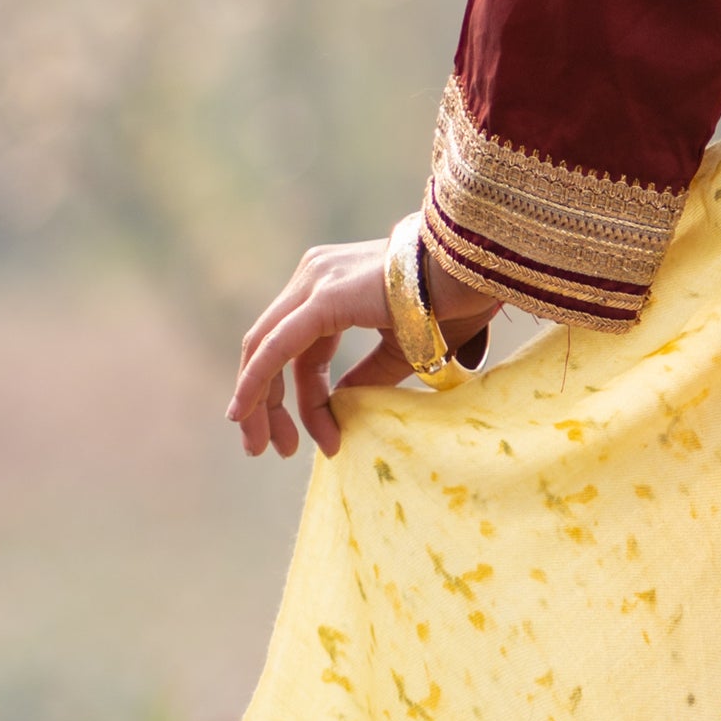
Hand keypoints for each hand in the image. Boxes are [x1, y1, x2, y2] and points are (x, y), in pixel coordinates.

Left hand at [232, 237, 452, 460]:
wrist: (475, 271)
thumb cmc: (454, 304)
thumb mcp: (403, 350)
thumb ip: (368, 375)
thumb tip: (342, 403)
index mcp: (331, 286)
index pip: (296, 348)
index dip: (304, 399)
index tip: (324, 442)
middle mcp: (314, 277)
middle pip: (269, 348)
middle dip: (266, 403)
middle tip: (272, 449)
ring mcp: (314, 282)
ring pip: (263, 349)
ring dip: (259, 402)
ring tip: (271, 447)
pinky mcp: (322, 298)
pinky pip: (276, 347)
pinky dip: (257, 382)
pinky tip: (245, 413)